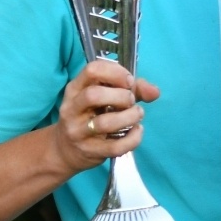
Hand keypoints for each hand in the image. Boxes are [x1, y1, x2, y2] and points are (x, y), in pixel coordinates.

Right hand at [53, 59, 159, 174]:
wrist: (66, 150)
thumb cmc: (91, 116)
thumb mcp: (105, 98)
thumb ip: (132, 90)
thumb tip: (155, 91)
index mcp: (75, 89)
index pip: (92, 70)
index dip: (116, 72)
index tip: (129, 82)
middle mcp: (72, 108)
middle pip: (95, 95)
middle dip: (122, 96)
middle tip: (131, 101)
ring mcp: (78, 131)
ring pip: (105, 122)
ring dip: (130, 117)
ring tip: (137, 115)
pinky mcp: (89, 151)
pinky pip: (115, 146)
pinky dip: (133, 138)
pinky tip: (137, 131)